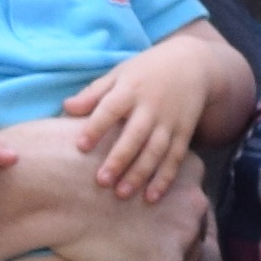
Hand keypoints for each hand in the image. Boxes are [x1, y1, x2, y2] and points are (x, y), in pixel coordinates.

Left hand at [70, 39, 230, 205]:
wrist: (194, 63)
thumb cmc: (147, 70)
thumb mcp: (120, 73)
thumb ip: (94, 93)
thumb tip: (66, 108)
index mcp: (130, 89)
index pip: (110, 109)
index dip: (96, 127)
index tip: (80, 146)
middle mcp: (151, 107)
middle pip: (135, 136)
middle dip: (119, 159)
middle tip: (101, 181)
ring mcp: (170, 121)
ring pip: (155, 151)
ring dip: (140, 174)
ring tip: (122, 193)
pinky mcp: (184, 133)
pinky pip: (175, 158)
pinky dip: (165, 178)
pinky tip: (152, 197)